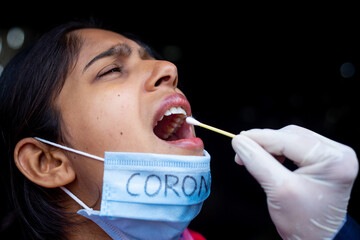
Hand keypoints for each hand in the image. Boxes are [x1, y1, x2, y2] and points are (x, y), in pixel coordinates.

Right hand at [231, 125, 357, 238]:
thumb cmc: (303, 222)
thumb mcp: (278, 190)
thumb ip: (257, 161)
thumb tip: (239, 141)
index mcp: (333, 159)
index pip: (289, 139)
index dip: (260, 138)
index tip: (237, 140)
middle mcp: (338, 152)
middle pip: (291, 135)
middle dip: (264, 142)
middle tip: (242, 151)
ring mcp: (333, 155)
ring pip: (292, 138)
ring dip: (270, 146)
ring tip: (252, 156)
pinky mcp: (325, 159)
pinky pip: (296, 146)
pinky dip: (278, 150)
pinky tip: (267, 158)